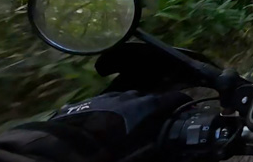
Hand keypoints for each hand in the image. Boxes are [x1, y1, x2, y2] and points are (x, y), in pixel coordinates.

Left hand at [52, 90, 189, 156]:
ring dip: (131, 107)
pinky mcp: (87, 101)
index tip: (188, 106)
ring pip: (126, 98)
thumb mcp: (137, 155)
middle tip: (155, 121)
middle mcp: (129, 96)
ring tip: (128, 122)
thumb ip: (155, 148)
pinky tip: (105, 123)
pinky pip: (105, 103)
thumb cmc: (107, 153)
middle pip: (148, 97)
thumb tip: (169, 147)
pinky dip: (110, 111)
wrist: (65, 148)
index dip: (182, 102)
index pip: (173, 98)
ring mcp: (107, 97)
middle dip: (153, 107)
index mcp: (146, 107)